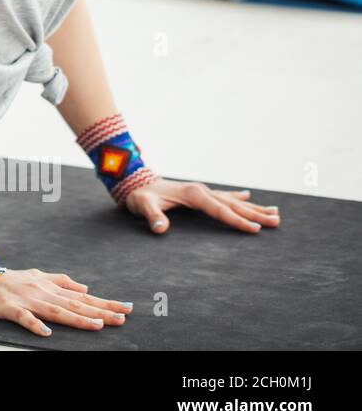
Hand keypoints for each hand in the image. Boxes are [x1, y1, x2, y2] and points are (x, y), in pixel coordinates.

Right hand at [0, 268, 130, 337]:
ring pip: (55, 310)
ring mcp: (25, 299)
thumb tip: (85, 288)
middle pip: (74, 303)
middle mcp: (41, 291)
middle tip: (122, 318)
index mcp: (48, 286)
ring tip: (97, 325)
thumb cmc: (7, 279)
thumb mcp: (36, 275)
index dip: (104, 303)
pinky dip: (34, 324)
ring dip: (77, 318)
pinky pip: (22, 317)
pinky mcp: (8, 307)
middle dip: (100, 311)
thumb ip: (61, 281)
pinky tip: (46, 332)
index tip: (125, 308)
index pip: (82, 296)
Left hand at [123, 178, 280, 233]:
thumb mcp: (142, 205)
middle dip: (255, 214)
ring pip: (232, 199)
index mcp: (193, 194)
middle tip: (277, 222)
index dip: (237, 221)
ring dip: (252, 206)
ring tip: (274, 212)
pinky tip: (248, 195)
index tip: (256, 229)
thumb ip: (152, 216)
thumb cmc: (139, 196)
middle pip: (232, 204)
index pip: (220, 210)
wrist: (134, 180)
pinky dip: (237, 196)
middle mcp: (201, 190)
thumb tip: (160, 229)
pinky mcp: (198, 192)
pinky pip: (223, 195)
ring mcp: (201, 190)